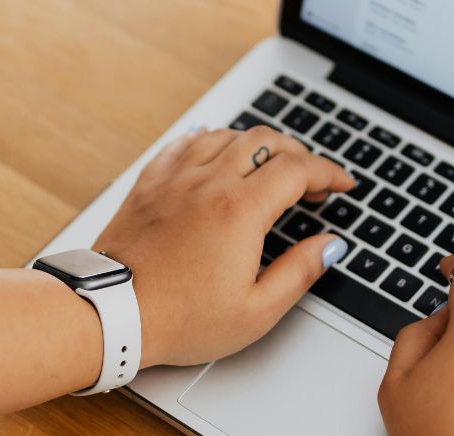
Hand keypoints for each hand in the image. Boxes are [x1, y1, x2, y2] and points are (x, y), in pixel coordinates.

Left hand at [94, 125, 355, 366]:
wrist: (112, 313)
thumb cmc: (180, 319)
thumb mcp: (256, 310)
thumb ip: (300, 272)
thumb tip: (329, 246)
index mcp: (241, 210)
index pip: (298, 169)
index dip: (329, 172)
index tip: (342, 183)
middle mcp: (208, 183)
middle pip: (265, 141)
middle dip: (297, 153)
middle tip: (310, 179)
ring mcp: (175, 179)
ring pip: (225, 135)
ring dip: (255, 143)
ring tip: (268, 164)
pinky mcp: (148, 184)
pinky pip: (183, 144)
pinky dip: (208, 140)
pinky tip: (213, 148)